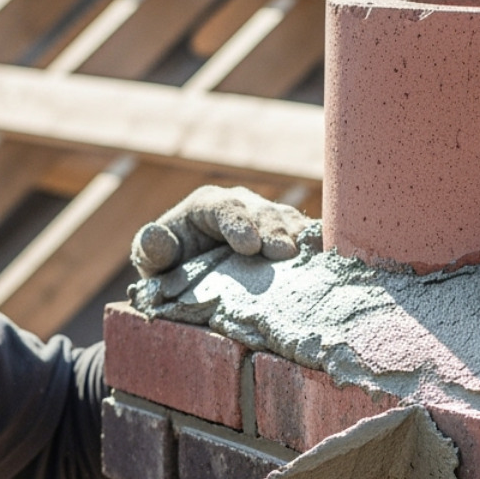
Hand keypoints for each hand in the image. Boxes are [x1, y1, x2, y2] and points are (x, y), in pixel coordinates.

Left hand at [130, 185, 311, 277]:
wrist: (191, 273)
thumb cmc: (170, 265)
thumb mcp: (153, 260)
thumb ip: (152, 250)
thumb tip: (151, 237)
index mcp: (207, 205)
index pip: (225, 208)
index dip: (239, 224)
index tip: (249, 246)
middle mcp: (241, 205)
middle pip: (261, 212)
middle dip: (273, 230)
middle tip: (284, 253)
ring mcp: (266, 217)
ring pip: (286, 220)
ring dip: (298, 237)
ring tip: (308, 257)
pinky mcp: (285, 233)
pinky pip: (303, 233)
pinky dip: (316, 244)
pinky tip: (328, 258)